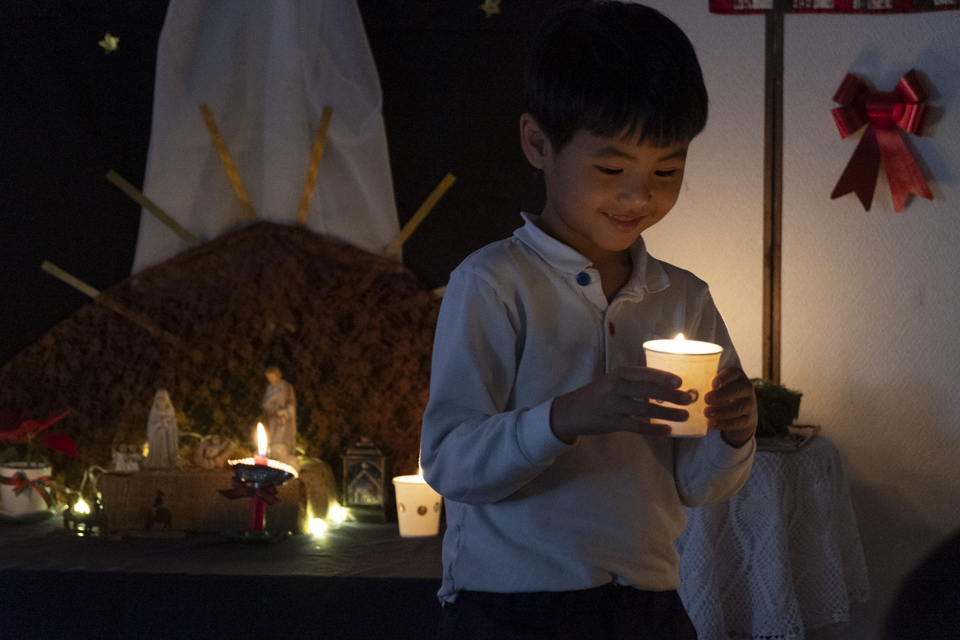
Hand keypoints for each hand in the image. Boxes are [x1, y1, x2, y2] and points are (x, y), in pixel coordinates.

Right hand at [550, 367, 694, 443]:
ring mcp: (613, 405)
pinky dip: (653, 428)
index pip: (645, 373)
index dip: (663, 377)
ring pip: (645, 408)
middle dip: (670, 395)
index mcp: (618, 374)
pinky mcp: (612, 422)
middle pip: (648, 390)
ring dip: (667, 412)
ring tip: (684, 416)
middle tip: (688, 399)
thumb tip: (664, 386)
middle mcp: (616, 387)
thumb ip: (633, 382)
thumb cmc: (596, 395)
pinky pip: (637, 426)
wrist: (570, 411)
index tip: (681, 382)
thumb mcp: (612, 381)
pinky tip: (667, 431)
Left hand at [703, 367, 756, 446]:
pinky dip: (724, 423)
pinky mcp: (748, 419)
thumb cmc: (722, 394)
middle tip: (706, 399)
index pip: (732, 373)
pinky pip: (738, 422)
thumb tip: (682, 386)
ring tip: (706, 413)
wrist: (741, 412)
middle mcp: (746, 388)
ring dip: (722, 411)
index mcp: (736, 376)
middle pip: (736, 390)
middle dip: (721, 395)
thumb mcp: (716, 386)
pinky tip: (712, 424)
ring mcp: (749, 404)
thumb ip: (704, 383)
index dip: (723, 378)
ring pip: (738, 407)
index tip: (713, 384)